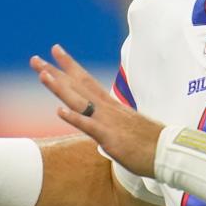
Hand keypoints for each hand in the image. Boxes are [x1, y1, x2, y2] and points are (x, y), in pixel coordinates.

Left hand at [31, 44, 162, 177]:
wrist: (169, 153)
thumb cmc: (151, 144)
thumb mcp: (128, 130)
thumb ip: (113, 126)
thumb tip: (104, 131)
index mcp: (111, 107)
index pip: (87, 81)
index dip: (70, 67)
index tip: (56, 52)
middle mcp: (107, 109)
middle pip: (78, 86)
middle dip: (56, 72)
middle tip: (35, 59)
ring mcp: (108, 122)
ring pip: (80, 101)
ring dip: (60, 88)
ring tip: (42, 75)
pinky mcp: (110, 138)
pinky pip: (90, 126)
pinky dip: (74, 117)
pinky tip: (59, 110)